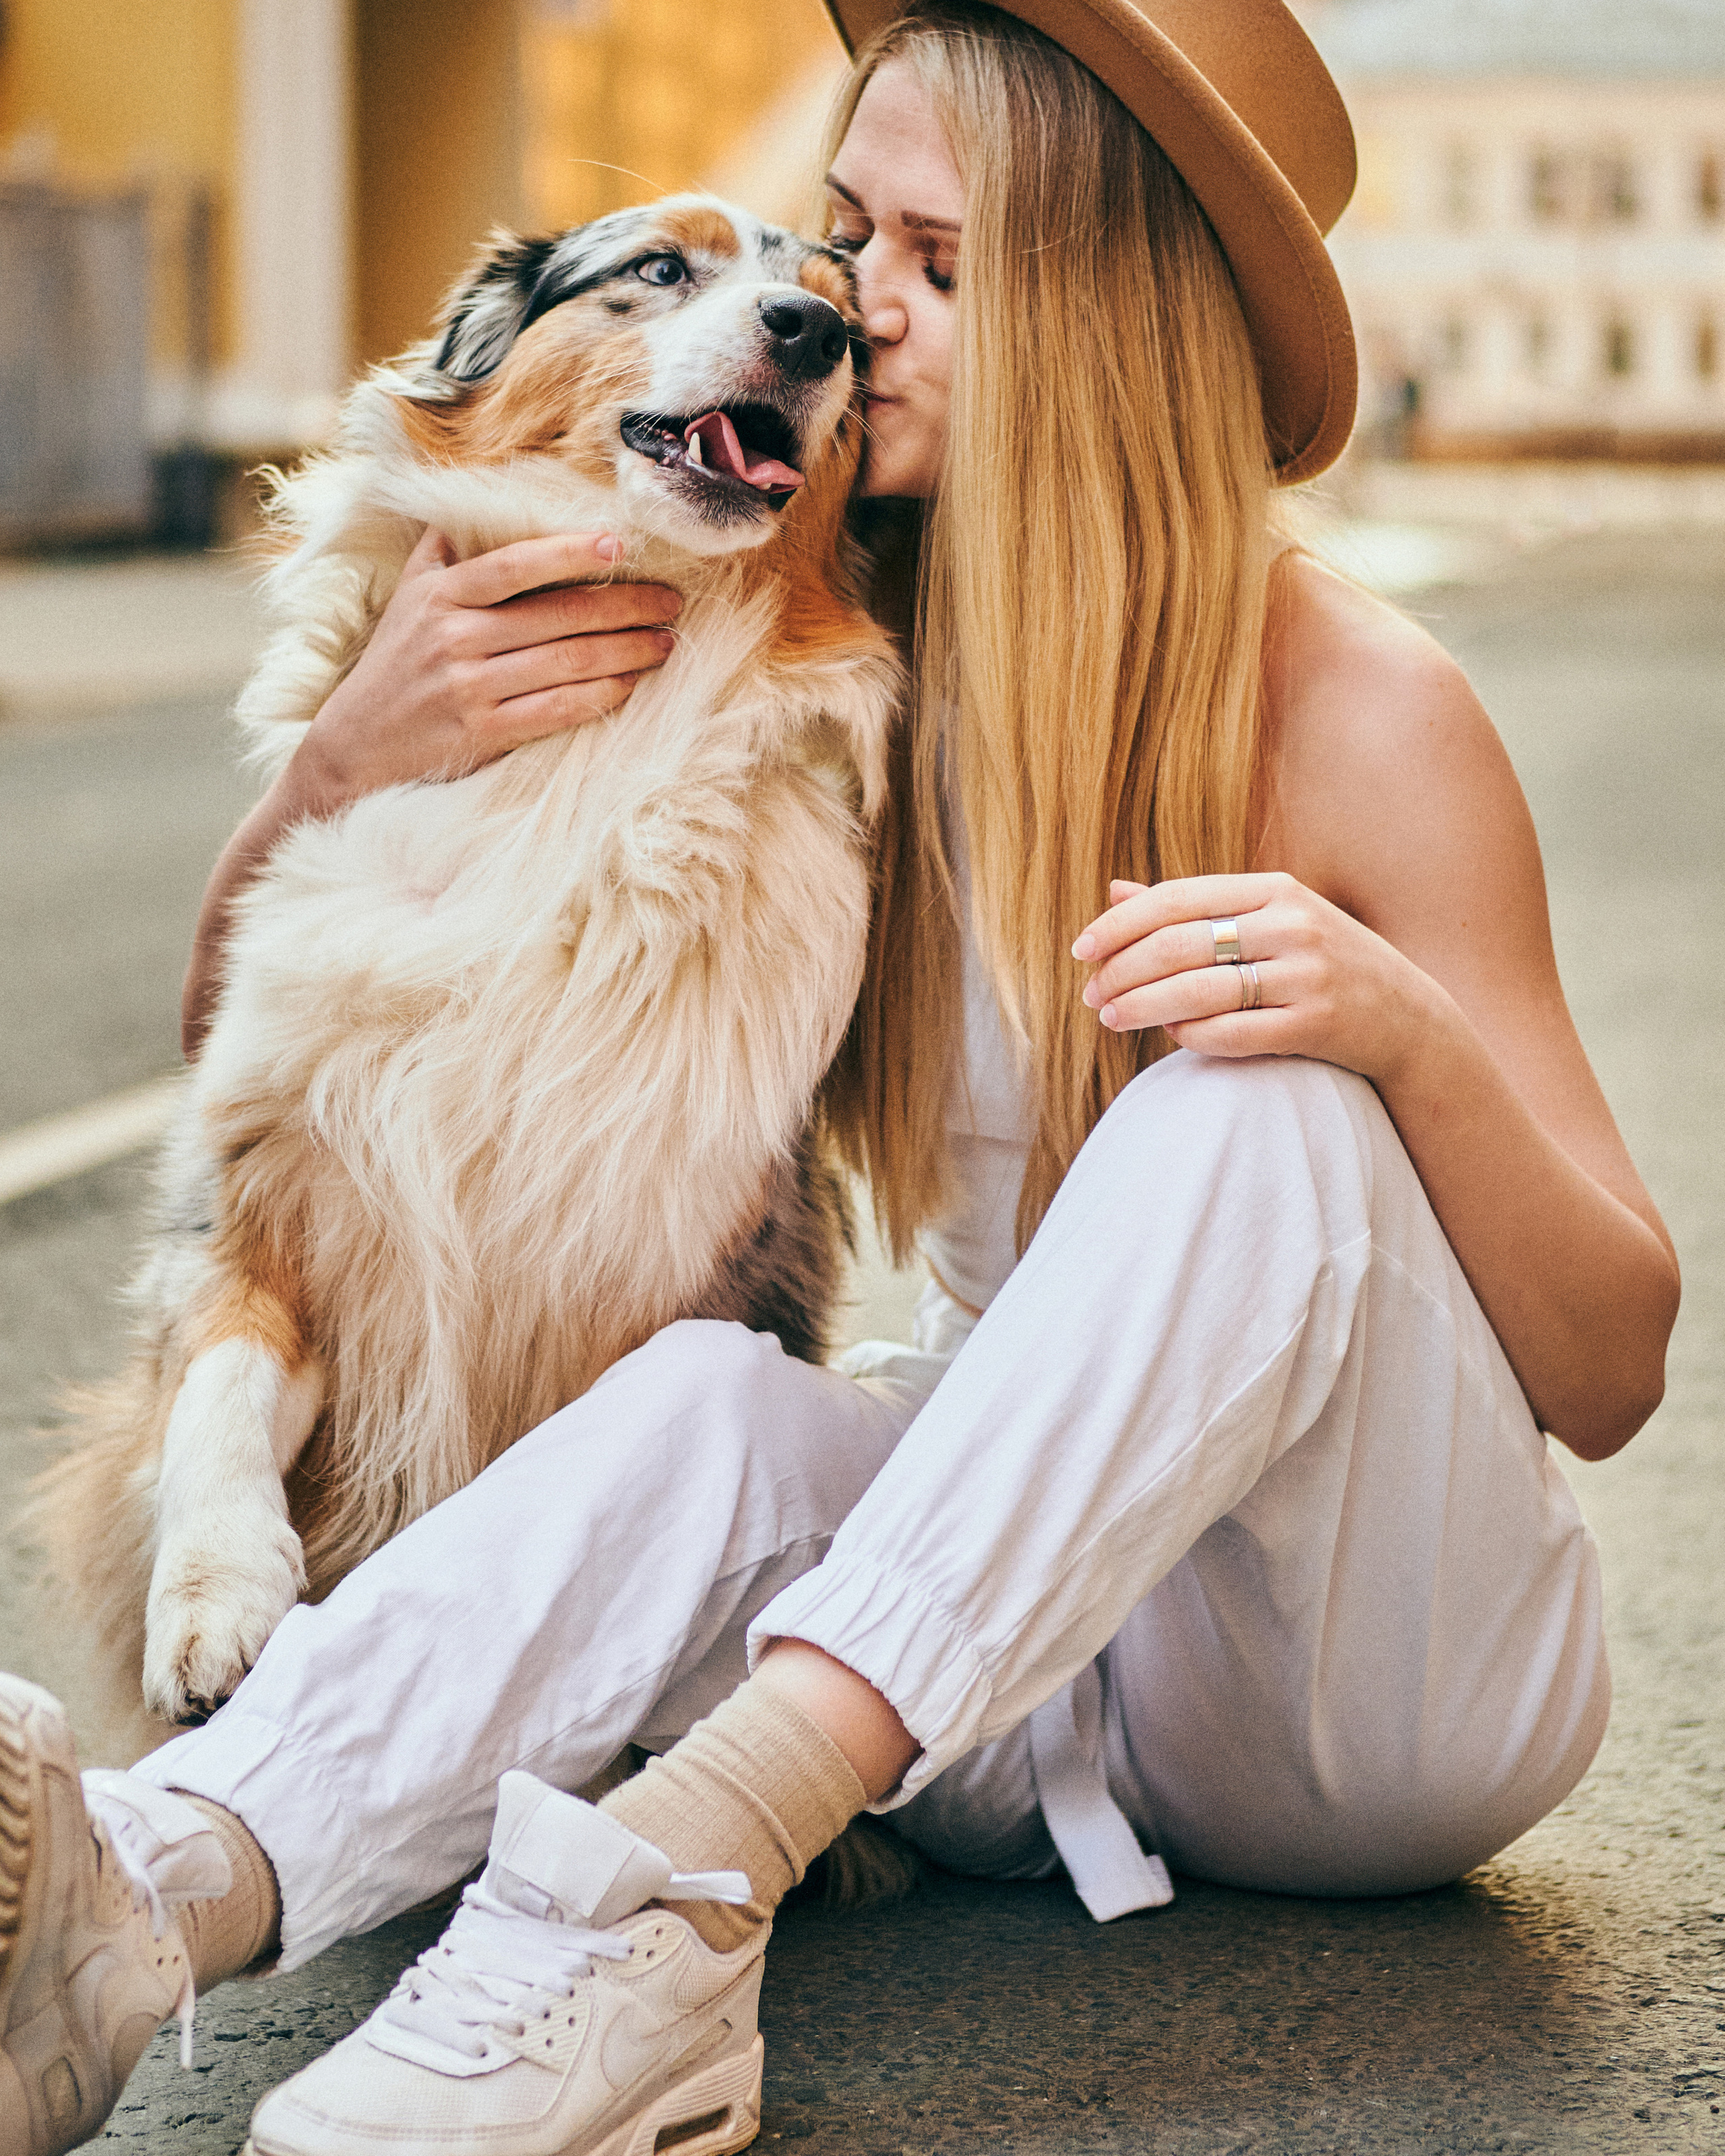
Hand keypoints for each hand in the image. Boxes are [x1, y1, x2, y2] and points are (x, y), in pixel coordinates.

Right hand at [290, 526, 682, 809]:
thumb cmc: (394, 665)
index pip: (514, 564)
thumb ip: (445, 551)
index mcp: (441, 595)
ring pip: (565, 663)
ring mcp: (469, 689)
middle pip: (557, 615)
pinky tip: (630, 687)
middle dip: (624, 606)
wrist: (353, 747)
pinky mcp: (482, 734)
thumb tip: (484, 501)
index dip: (570, 552)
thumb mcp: (408, 597)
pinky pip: (555, 711)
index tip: (620, 545)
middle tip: (671, 602)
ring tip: (665, 643)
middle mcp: (454, 637)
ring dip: (625, 652)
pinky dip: (599, 697)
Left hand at [1071, 871, 1437, 1084]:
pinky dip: (1189, 1036)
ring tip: (1110, 1017)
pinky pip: (1230, 1034)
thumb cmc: (1321, 963)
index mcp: (1275, 889)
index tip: (1082, 949)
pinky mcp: (1315, 1025)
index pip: (1176, 898)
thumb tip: (1117, 891)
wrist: (1409, 1017)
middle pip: (1178, 945)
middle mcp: (1291, 925)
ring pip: (1197, 991)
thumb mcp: (1270, 919)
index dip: (1119, 924)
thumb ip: (1196, 907)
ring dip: (1140, 1007)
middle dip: (1121, 971)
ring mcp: (1306, 976)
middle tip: (1090, 994)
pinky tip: (1169, 1036)